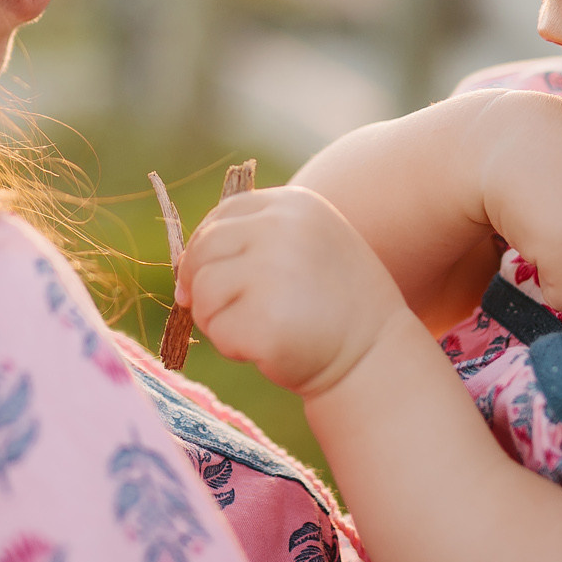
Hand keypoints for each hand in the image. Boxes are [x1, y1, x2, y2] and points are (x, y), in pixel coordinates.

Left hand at [180, 185, 418, 398]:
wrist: (374, 356)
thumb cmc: (334, 305)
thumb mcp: (306, 247)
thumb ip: (258, 238)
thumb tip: (187, 261)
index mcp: (295, 205)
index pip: (223, 215)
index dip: (206, 250)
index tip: (209, 278)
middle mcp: (283, 228)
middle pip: (204, 250)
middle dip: (203, 286)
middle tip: (226, 312)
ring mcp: (273, 272)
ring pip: (202, 291)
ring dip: (216, 318)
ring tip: (257, 329)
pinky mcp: (263, 320)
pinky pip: (216, 330)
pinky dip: (231, 346)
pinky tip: (267, 349)